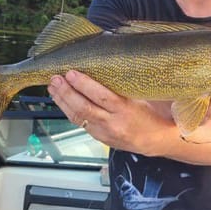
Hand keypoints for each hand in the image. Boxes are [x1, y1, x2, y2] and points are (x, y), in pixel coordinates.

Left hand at [47, 70, 169, 152]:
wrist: (157, 140)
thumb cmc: (152, 116)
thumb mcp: (143, 98)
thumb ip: (123, 87)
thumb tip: (104, 69)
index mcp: (126, 110)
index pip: (101, 97)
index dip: (84, 84)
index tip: (72, 73)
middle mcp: (113, 123)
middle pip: (84, 107)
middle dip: (67, 92)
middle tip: (56, 79)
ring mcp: (104, 132)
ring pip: (78, 117)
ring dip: (62, 101)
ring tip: (53, 87)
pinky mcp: (99, 137)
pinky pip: (80, 123)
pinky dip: (68, 110)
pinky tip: (62, 101)